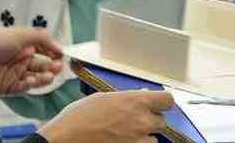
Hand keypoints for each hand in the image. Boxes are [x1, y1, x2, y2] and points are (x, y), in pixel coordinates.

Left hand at [0, 27, 62, 96]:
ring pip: (35, 77)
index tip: (63, 54)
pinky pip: (23, 88)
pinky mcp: (6, 87)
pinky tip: (34, 80)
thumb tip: (60, 46)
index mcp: (21, 43)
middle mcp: (18, 58)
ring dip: (44, 77)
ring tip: (49, 75)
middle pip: (41, 64)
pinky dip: (31, 85)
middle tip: (59, 66)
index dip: (53, 52)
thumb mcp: (21, 34)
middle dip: (51, 66)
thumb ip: (43, 39)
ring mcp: (12, 73)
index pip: (43, 48)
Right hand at [38, 90, 173, 142]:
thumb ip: (127, 97)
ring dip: (145, 136)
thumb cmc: (80, 116)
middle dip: (152, 119)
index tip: (158, 102)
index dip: (162, 102)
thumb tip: (141, 96)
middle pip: (162, 121)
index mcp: (135, 102)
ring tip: (128, 133)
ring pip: (154, 139)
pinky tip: (123, 141)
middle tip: (138, 119)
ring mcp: (138, 141)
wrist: (67, 139)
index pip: (167, 100)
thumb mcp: (104, 97)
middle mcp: (141, 121)